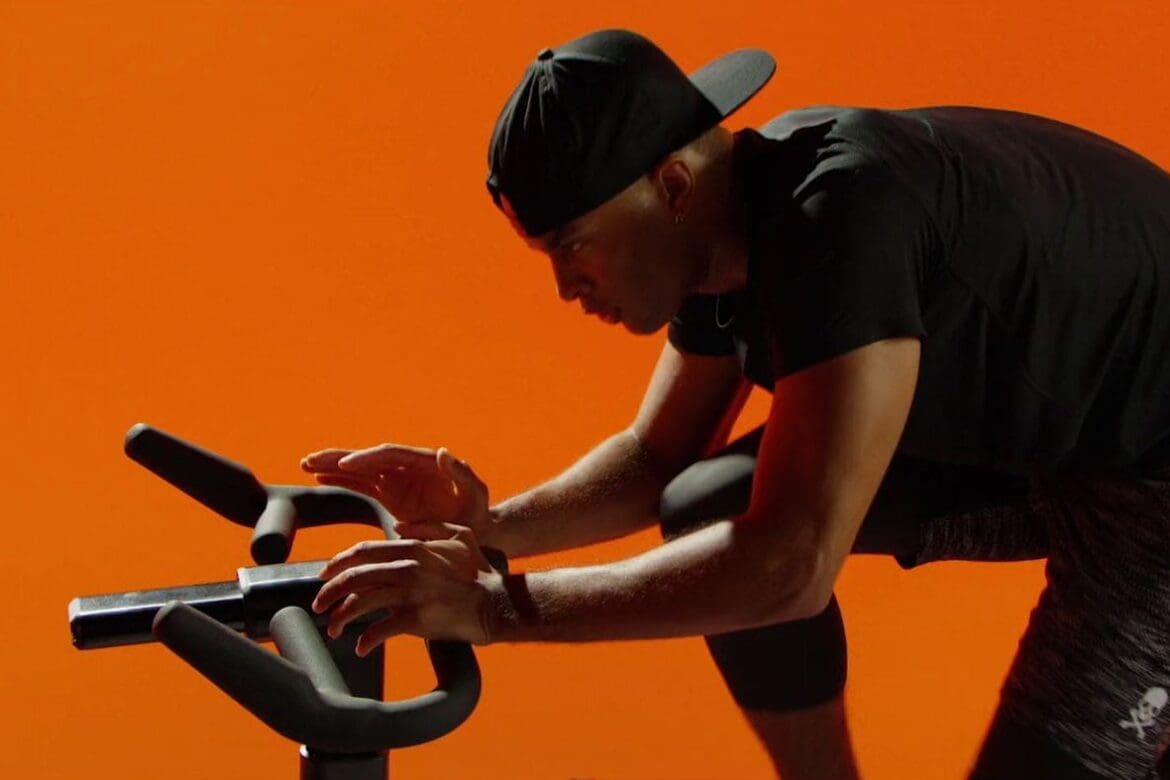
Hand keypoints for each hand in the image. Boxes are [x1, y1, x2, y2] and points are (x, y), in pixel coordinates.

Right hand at [301, 442, 492, 541]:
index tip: (344, 466)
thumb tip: (443, 452)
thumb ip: (462, 474)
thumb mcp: (476, 494)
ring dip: (334, 467)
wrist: (476, 530)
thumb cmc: (477, 512)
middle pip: (368, 458)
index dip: (365, 459)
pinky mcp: (391, 495)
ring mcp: (398, 481)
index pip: (389, 455)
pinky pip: (362, 484)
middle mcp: (407, 467)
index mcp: (424, 462)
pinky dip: (342, 481)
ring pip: (360, 470)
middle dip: (340, 458)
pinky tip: (321, 478)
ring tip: (306, 465)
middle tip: (311, 460)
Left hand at [311, 522, 503, 653]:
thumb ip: (428, 526)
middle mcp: (407, 568)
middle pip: (354, 576)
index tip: (325, 576)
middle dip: (329, 591)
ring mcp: (410, 593)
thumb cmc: (479, 571)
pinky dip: (365, 639)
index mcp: (413, 548)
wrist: (496, 603)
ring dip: (340, 617)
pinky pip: (379, 630)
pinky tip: (360, 647)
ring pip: (360, 603)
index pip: (363, 552)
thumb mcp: (460, 535)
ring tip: (334, 629)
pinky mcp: (415, 619)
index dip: (338, 563)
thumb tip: (398, 526)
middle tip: (318, 604)